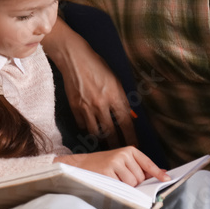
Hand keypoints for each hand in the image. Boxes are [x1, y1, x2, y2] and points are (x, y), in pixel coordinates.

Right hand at [44, 18, 137, 146]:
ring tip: (105, 141)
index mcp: (114, 95)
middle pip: (110, 132)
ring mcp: (86, 107)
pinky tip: (90, 127)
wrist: (75, 58)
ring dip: (101, 138)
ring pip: (95, 132)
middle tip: (119, 150)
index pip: (126, 122)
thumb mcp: (115, 80)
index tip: (135, 145)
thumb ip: (121, 98)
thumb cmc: (97, 66)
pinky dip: (87, 127)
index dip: (131, 136)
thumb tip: (129, 115)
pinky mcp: (75, 107)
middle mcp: (101, 104)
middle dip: (116, 143)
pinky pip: (82, 125)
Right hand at [55, 147, 168, 186]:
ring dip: (125, 188)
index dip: (157, 173)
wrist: (78, 165)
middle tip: (119, 180)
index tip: (167, 179)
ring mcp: (115, 163)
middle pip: (140, 178)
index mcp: (129, 150)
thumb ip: (139, 168)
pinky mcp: (107, 172)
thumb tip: (161, 174)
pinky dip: (117, 190)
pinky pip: (121, 187)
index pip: (147, 163)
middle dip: (134, 183)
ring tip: (113, 181)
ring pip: (132, 184)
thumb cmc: (102, 166)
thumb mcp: (121, 162)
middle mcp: (123, 155)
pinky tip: (109, 184)